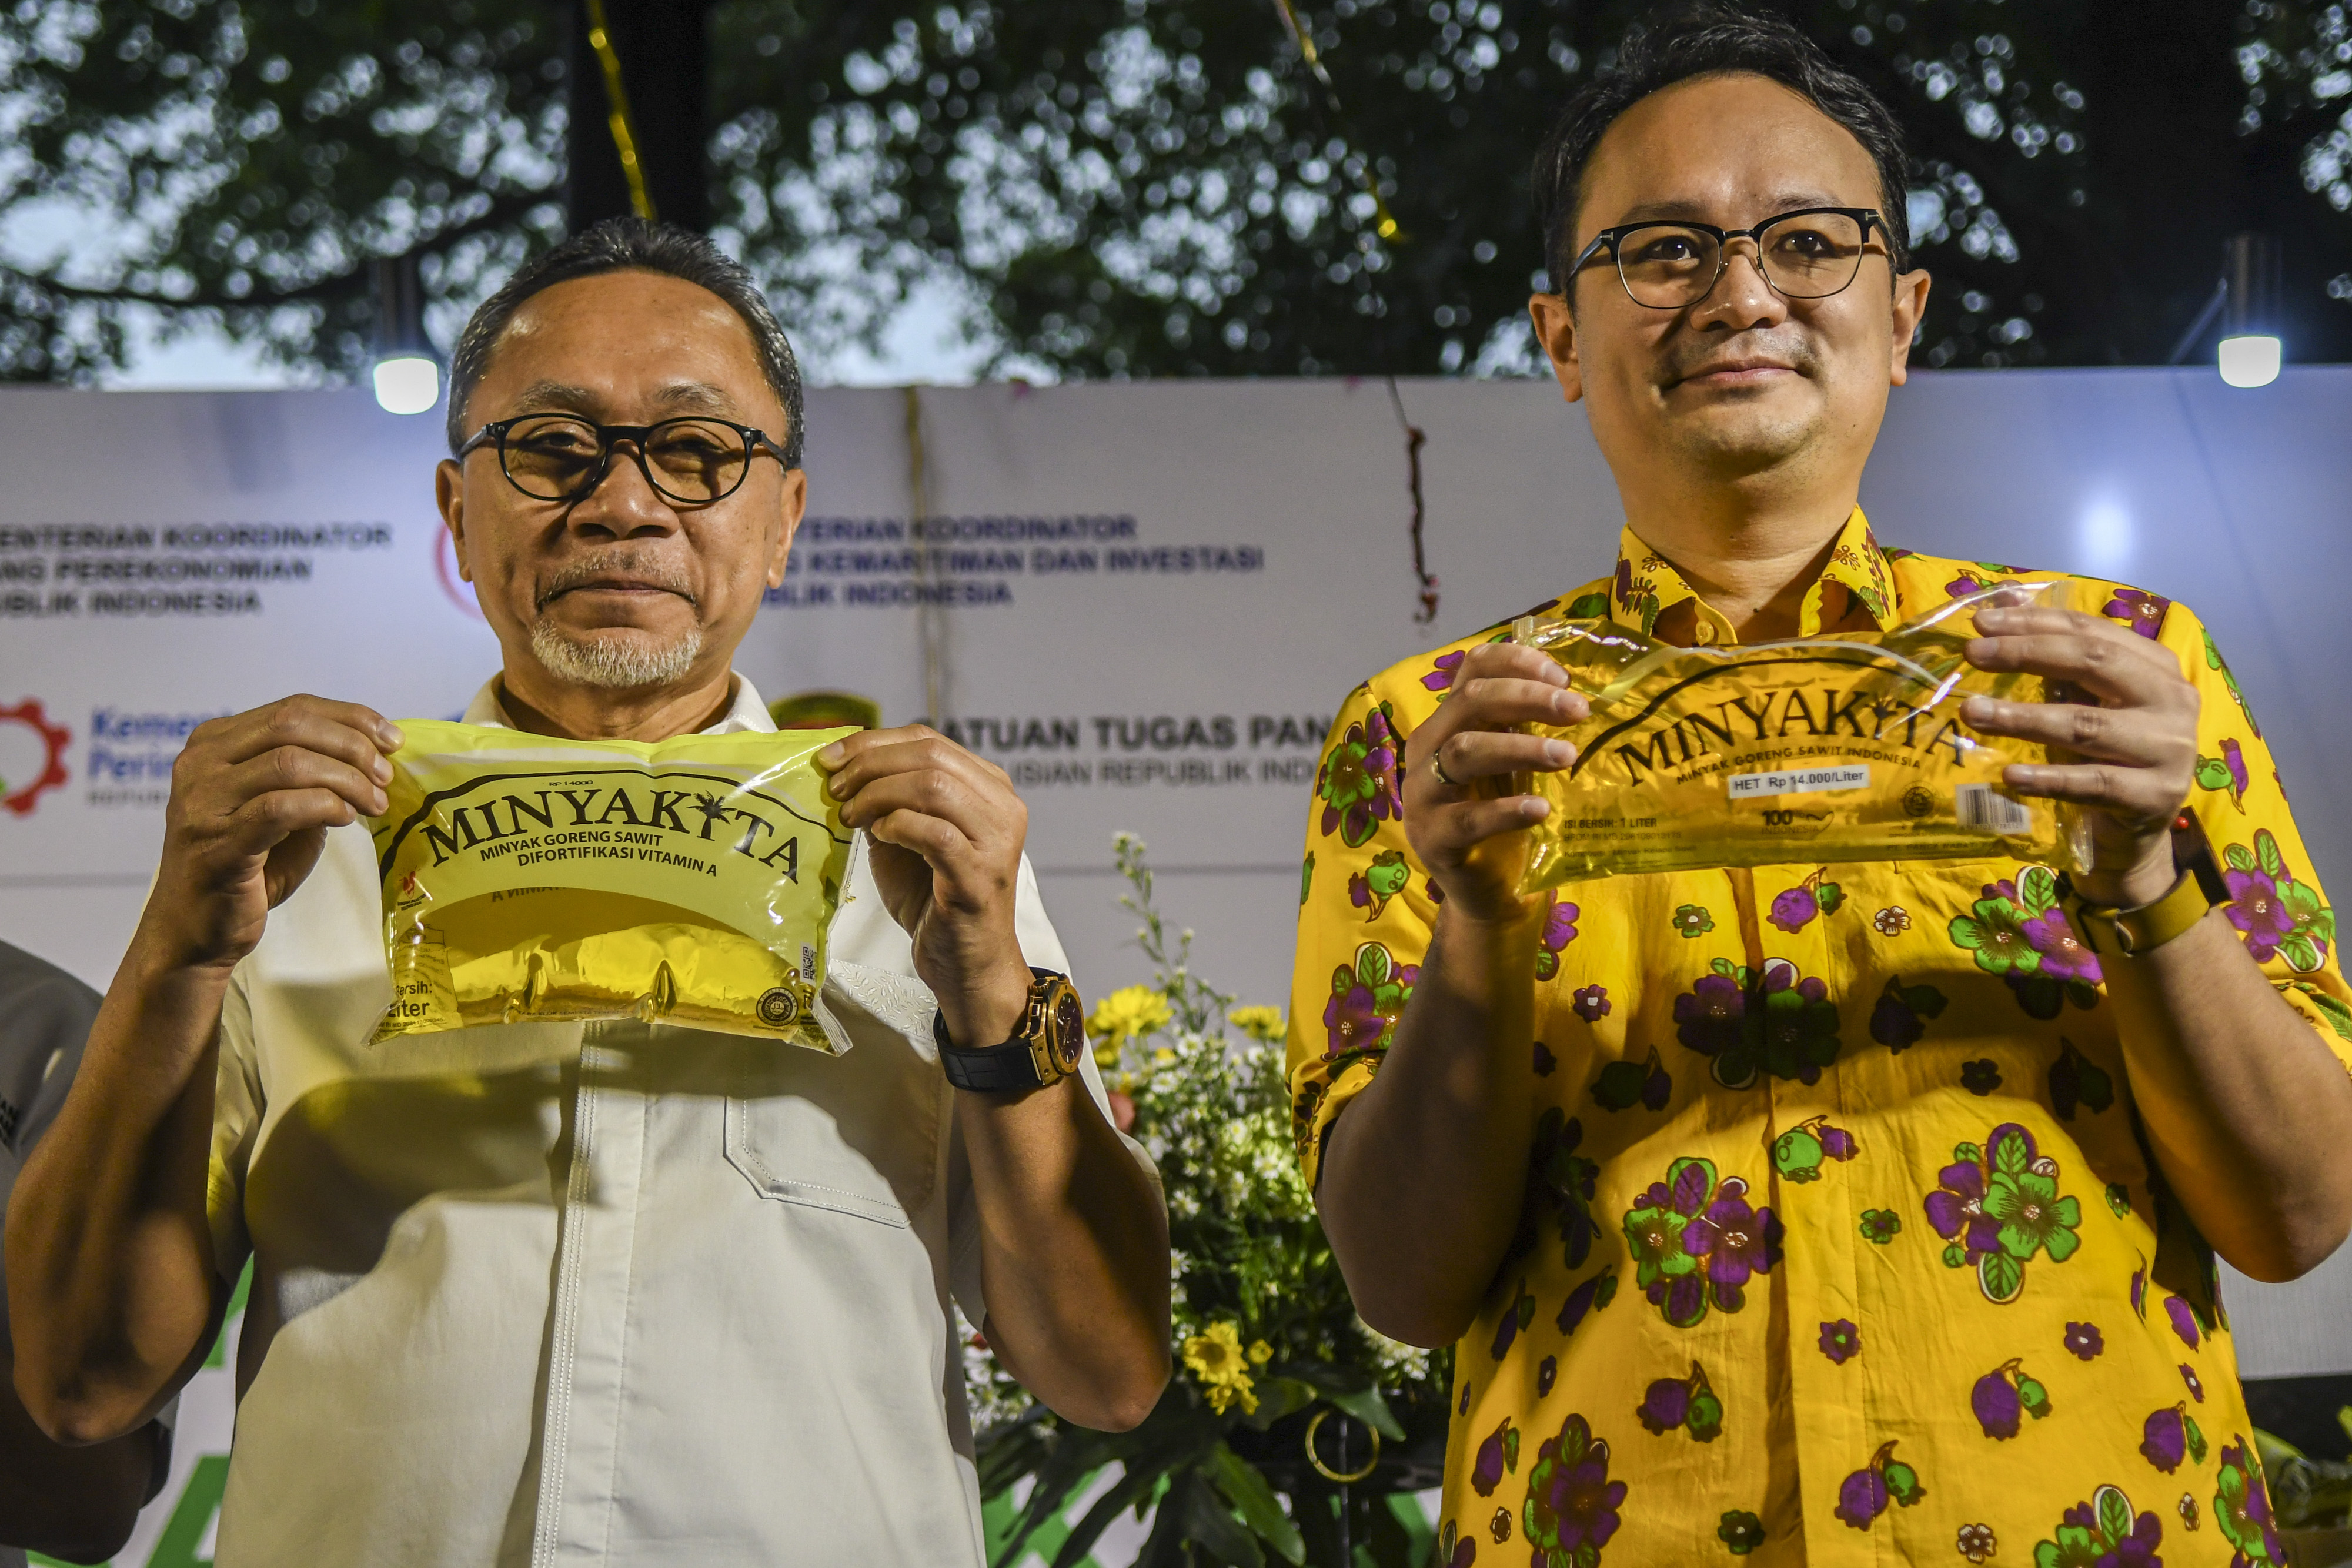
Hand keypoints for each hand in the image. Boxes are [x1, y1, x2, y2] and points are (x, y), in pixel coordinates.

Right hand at [149, 696, 402, 972]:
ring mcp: (202, 802)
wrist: (197, 930)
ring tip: (374, 803)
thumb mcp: (284, 808)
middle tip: (385, 776)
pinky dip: (324, 806)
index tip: (392, 740)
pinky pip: (280, 808)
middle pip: (291, 726)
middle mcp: (200, 764)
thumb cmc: (248, 867)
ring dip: (346, 780)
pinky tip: (345, 818)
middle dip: (352, 746)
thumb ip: (313, 775)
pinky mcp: (216, 842)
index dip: (351, 718)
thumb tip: (375, 753)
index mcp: (215, 743)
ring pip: (289, 763)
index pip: (292, 708)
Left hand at [817, 726, 1033, 1046]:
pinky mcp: (979, 874)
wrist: (968, 965)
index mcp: (990, 789)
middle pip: (930, 756)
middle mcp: (1003, 807)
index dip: (874, 741)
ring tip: (851, 814)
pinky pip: (934, 832)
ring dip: (879, 793)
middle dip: (870, 764)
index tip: (832, 758)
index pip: (930, 740)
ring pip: (933, 786)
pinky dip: (898, 825)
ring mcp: (996, 841)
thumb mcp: (909, 838)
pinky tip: (879, 835)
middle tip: (835, 787)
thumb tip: (844, 769)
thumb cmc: (937, 901)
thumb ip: (891, 801)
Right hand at [1401, 642, 1587, 923]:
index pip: (1471, 668)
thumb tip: (1579, 688)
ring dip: (1521, 748)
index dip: (1515, 661)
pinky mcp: (1432, 839)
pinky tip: (1541, 808)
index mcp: (1449, 722)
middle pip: (1469, 701)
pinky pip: (1467, 818)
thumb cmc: (1508, 819)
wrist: (1491, 893)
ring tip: (1567, 755)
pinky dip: (1506, 809)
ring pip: (1464, 751)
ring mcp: (1423, 794)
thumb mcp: (1516, 763)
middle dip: (1527, 697)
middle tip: (1578, 710)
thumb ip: (1528, 726)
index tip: (1563, 675)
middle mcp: (1427, 748)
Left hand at [1962, 603, 2198, 908]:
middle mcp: (2172, 700)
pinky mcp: (2155, 795)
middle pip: (2094, 663)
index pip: (2091, 632)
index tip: (1980, 624)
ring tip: (1972, 712)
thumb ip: (2054, 657)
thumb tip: (2001, 607)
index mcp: (2157, 666)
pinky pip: (2093, 782)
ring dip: (2023, 718)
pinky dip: (2048, 777)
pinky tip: (2009, 775)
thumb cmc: (2105, 754)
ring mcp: (2169, 749)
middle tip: (1972, 655)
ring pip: (2087, 725)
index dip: (2034, 624)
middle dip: (2027, 654)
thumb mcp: (2084, 700)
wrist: (2137, 831)